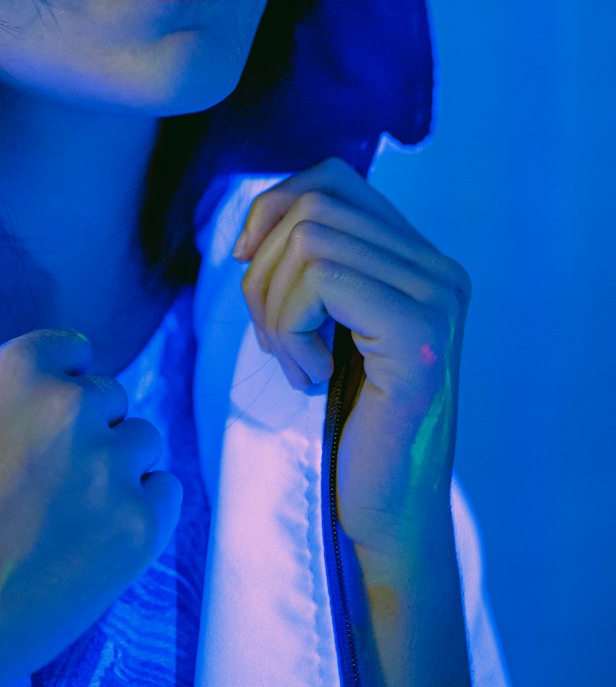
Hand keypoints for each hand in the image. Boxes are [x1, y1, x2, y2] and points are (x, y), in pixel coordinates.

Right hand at [0, 262, 181, 686]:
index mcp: (18, 369)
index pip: (74, 351)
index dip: (48, 391)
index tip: (20, 434)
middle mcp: (76, 407)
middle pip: (109, 396)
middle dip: (80, 429)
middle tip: (33, 484)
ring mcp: (114, 468)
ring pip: (141, 442)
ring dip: (113, 467)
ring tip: (61, 514)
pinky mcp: (142, 528)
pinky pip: (166, 490)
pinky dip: (139, 509)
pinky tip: (89, 538)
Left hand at [231, 157, 471, 558]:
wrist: (387, 507)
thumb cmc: (349, 420)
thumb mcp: (328, 325)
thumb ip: (315, 267)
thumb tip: (252, 227)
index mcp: (421, 261)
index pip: (334, 179)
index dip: (273, 205)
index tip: (246, 262)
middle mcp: (440, 270)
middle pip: (314, 204)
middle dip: (262, 268)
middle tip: (271, 336)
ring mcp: (436, 298)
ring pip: (309, 238)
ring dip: (273, 306)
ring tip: (293, 362)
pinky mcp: (417, 334)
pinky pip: (319, 279)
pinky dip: (289, 326)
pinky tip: (310, 376)